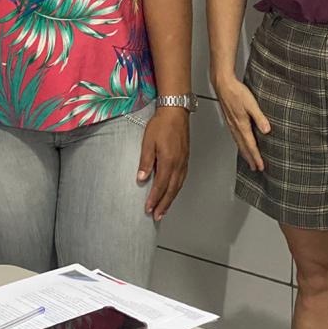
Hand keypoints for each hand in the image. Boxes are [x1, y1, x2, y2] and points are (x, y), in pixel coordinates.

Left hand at [137, 107, 189, 221]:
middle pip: (171, 190)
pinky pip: (182, 179)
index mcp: (168, 161)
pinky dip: (176, 190)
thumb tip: (141, 178)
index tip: (148, 208)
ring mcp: (183, 162)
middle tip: (157, 216)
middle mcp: (178, 165)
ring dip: (170, 200)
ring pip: (177, 187)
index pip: (160, 186)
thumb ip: (145, 161)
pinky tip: (173, 192)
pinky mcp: (185, 159)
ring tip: (164, 209)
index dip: (154, 199)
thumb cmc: (162, 124)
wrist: (176, 112)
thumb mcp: (148, 142)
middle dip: (163, 205)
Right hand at [213, 75, 269, 171]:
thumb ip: (259, 117)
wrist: (222, 84)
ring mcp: (231, 123)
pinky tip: (240, 142)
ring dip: (244, 152)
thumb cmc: (236, 92)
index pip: (250, 145)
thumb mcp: (251, 104)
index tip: (260, 166)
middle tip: (255, 168)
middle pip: (243, 147)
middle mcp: (235, 126)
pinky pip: (235, 136)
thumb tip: (267, 130)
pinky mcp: (229, 119)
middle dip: (250, 158)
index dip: (256, 156)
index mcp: (242, 124)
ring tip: (248, 159)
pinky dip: (239, 143)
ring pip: (238, 142)